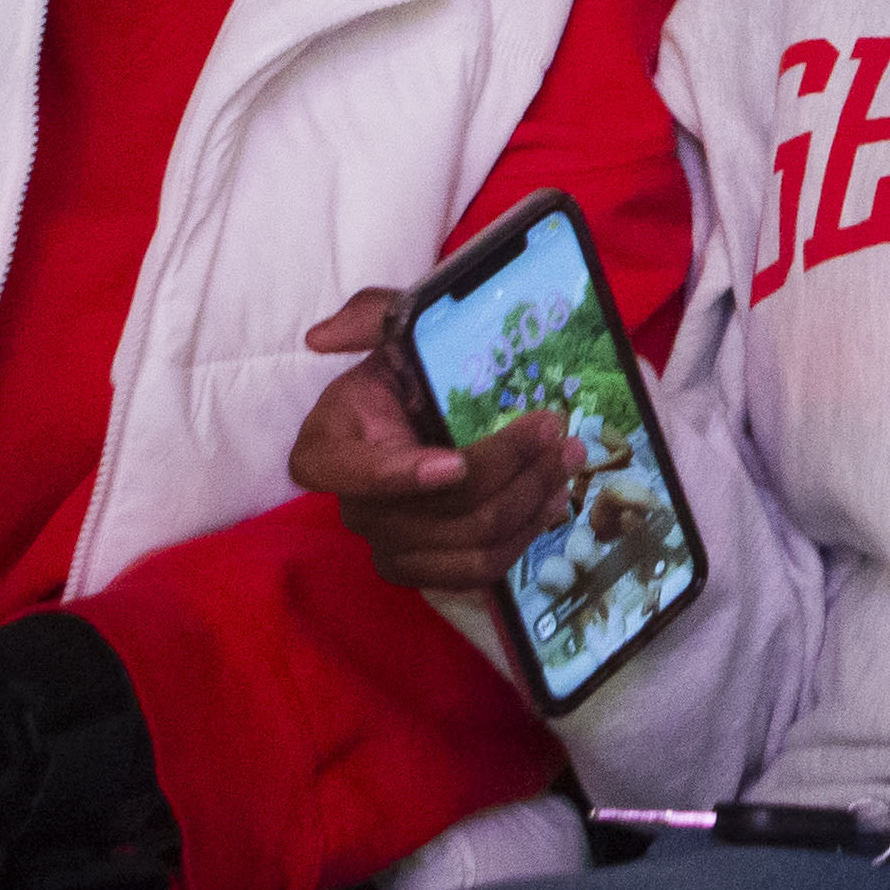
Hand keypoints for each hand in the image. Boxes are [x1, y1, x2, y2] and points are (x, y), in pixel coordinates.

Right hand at [289, 286, 576, 595]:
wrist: (428, 411)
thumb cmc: (407, 372)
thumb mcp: (391, 331)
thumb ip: (366, 319)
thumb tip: (321, 337)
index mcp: (326, 449)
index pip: (343, 474)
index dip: (398, 476)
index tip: (454, 463)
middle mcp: (354, 507)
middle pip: (435, 508)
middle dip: (505, 468)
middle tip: (555, 428)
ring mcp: (390, 545)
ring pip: (468, 540)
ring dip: (528, 499)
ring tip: (568, 456)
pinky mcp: (428, 570)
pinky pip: (480, 569)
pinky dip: (524, 534)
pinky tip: (553, 498)